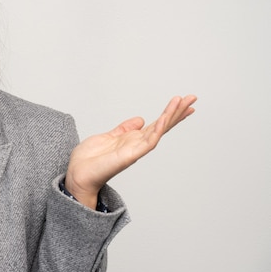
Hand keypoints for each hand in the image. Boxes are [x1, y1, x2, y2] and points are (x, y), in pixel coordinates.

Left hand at [65, 95, 196, 208]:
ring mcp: (136, 150)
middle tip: (193, 97)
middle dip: (178, 112)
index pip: (156, 123)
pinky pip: (148, 141)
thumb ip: (124, 129)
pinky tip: (165, 118)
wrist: (78, 174)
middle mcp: (137, 144)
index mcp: (132, 139)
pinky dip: (158, 129)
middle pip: (163, 125)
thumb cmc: (90, 160)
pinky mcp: (131, 155)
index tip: (182, 102)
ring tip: (183, 102)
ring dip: (171, 115)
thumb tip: (140, 120)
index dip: (170, 113)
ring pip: (159, 130)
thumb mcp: (108, 137)